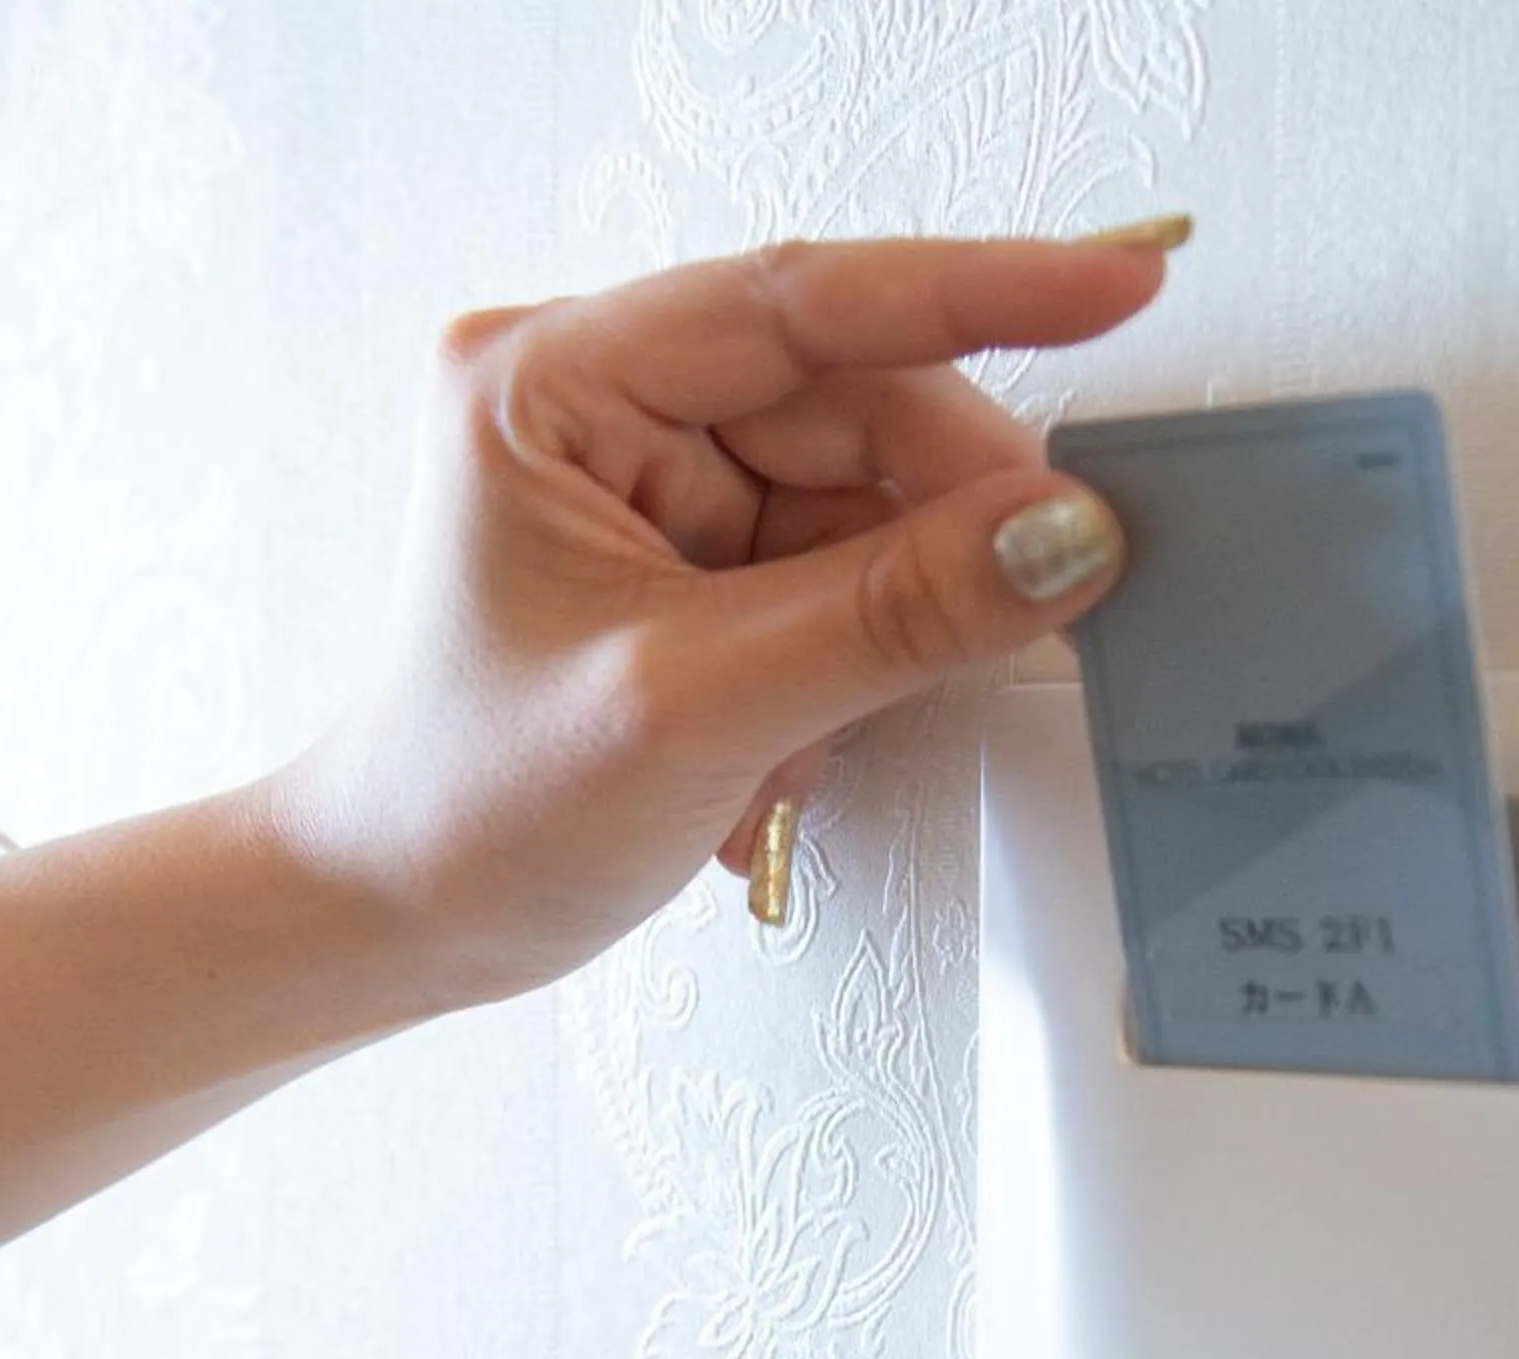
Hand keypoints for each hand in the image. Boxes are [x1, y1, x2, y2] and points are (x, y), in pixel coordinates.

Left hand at [268, 231, 1169, 1007]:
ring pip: (864, 490)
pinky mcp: (690, 546)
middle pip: (851, 401)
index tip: (1117, 285)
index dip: (976, 291)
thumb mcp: (695, 708)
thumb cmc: (470, 806)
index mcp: (548, 383)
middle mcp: (597, 400)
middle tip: (1023, 606)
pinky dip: (851, 649)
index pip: (799, 301)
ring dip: (878, 615)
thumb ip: (891, 613)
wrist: (401, 913)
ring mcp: (647, 474)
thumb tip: (1061, 535)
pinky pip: (840, 558)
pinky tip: (783, 735)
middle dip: (934, 520)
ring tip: (806, 729)